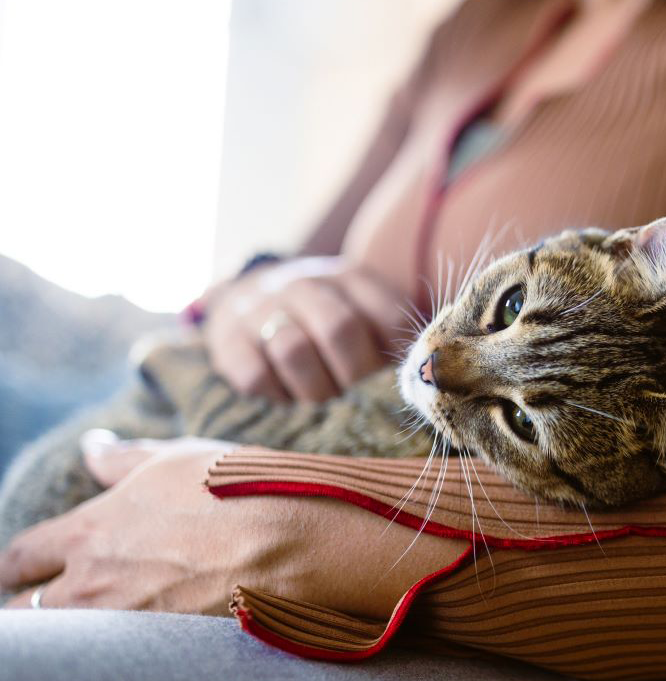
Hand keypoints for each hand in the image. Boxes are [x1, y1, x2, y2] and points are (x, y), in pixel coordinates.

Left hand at [0, 435, 456, 616]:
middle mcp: (93, 583)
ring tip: (105, 624)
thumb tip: (93, 446)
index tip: (24, 572)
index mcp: (90, 530)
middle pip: (30, 612)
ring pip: (70, 644)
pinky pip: (121, 663)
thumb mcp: (179, 459)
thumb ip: (125, 458)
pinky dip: (123, 654)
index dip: (20, 567)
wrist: (295, 540)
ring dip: (76, 635)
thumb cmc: (240, 489)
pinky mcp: (162, 654)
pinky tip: (147, 642)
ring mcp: (125, 625)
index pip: (20, 558)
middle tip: (63, 600)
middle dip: (39, 607)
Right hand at [202, 256, 406, 401]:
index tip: (394, 380)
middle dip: (354, 376)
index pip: (389, 314)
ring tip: (323, 403)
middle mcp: (305, 284)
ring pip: (293, 350)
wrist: (247, 297)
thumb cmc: (323, 319)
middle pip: (339, 328)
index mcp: (350, 277)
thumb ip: (391, 337)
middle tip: (356, 397)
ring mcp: (262, 308)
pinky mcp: (227, 340)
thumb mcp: (361, 311)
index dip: (396, 356)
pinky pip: (253, 375)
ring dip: (314, 390)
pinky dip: (275, 396)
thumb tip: (423, 377)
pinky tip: (287, 400)